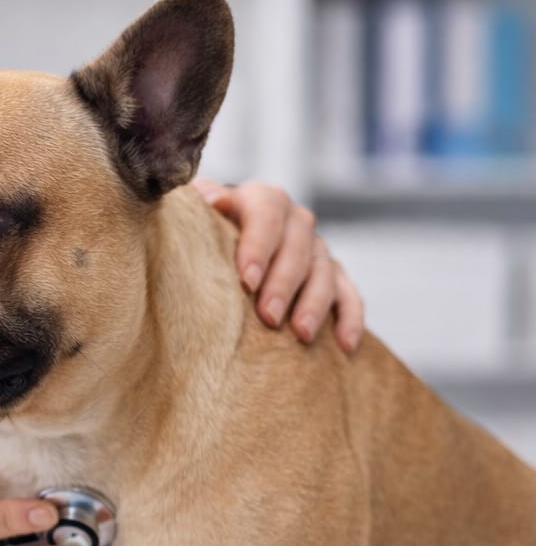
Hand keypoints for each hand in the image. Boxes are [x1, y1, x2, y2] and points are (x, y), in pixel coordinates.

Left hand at [192, 178, 364, 352]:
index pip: (267, 213)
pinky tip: (344, 345)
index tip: (247, 280)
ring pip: (324, 273)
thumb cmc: (204, 232)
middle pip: (297, 247)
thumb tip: (209, 200)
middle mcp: (294, 220)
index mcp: (262, 200)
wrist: (224, 241)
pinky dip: (350, 318)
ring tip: (301, 334)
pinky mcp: (333, 275)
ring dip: (314, 304)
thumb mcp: (197, 215)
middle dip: (284, 284)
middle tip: (268, 317)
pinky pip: (348, 295)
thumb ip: (199, 207)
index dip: (259, 246)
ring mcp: (317, 248)